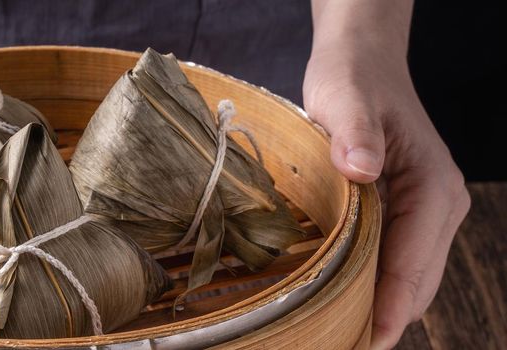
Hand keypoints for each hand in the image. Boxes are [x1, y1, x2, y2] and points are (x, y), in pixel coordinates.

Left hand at [303, 42, 470, 348]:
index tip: (369, 341)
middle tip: (341, 346)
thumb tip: (362, 169)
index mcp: (433, 188)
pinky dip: (376, 287)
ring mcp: (428, 214)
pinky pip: (397, 262)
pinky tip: (342, 303)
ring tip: (338, 337)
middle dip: (384, 318)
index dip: (391, 307)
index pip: (414, 264)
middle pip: (417, 283)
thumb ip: (353, 131)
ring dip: (380, 308)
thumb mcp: (344, 98)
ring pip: (410, 278)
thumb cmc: (352, 81)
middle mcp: (441, 206)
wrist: (362, 65)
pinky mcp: (408, 215)